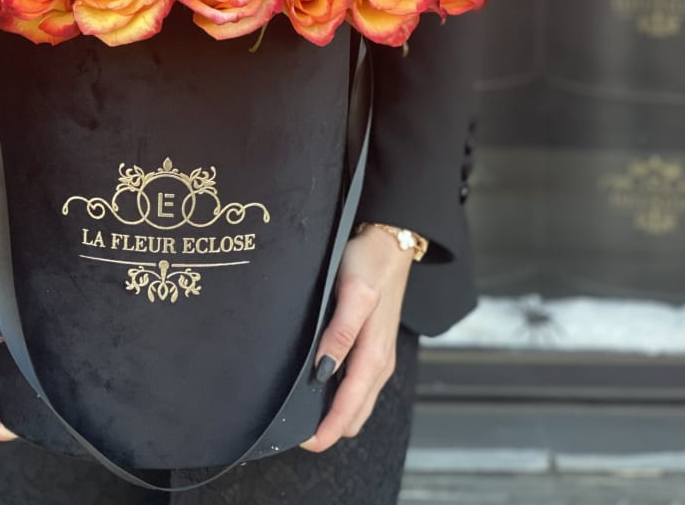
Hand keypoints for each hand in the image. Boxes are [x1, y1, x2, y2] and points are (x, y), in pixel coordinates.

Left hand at [299, 225, 413, 452]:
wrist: (390, 244)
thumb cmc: (370, 264)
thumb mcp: (354, 293)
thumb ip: (340, 333)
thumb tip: (323, 371)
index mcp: (374, 355)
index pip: (350, 408)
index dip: (327, 429)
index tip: (302, 440)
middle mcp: (379, 363)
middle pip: (355, 414)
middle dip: (329, 426)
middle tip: (294, 426)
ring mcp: (378, 357)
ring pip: (357, 402)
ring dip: (335, 413)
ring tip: (302, 412)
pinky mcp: (374, 347)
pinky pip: (358, 385)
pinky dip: (342, 396)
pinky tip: (321, 387)